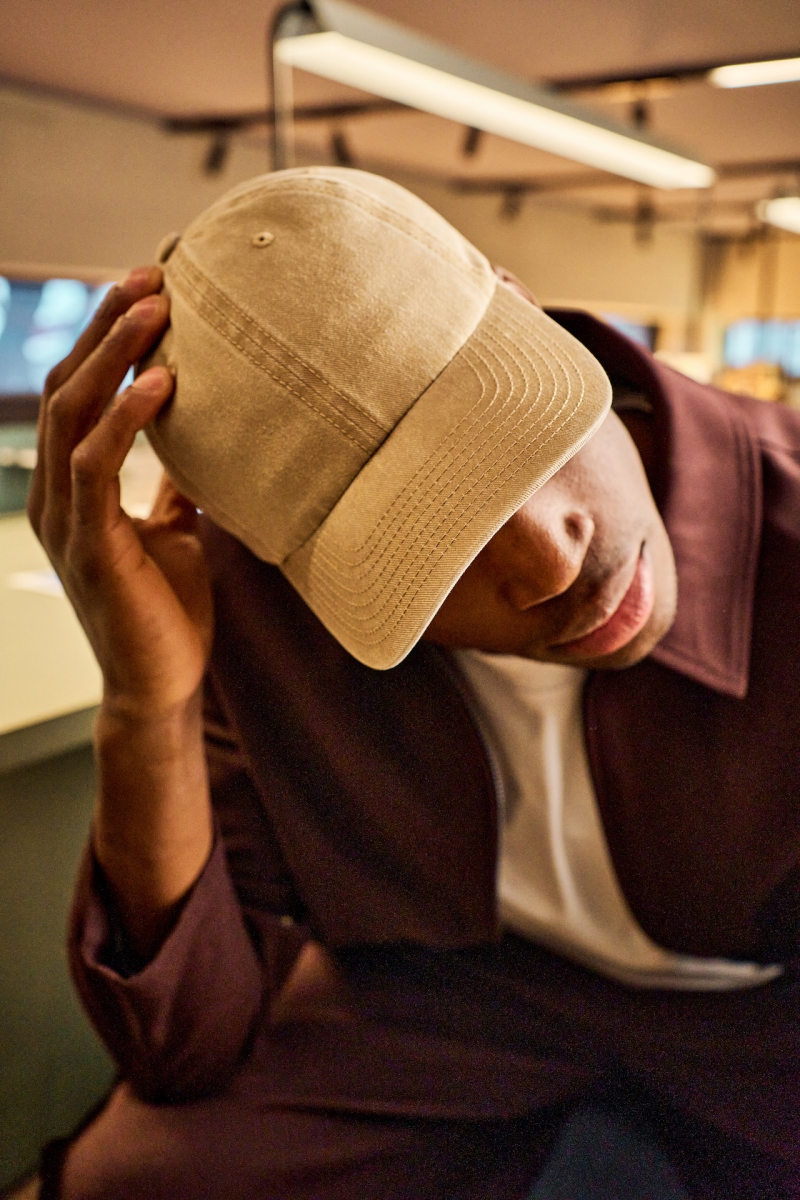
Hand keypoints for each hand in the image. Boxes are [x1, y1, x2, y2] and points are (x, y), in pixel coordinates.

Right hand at [28, 266, 212, 720]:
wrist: (162, 684)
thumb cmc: (167, 608)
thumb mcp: (174, 530)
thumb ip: (173, 485)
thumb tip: (202, 446)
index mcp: (71, 488)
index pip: (77, 393)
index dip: (105, 337)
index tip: (150, 288)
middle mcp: (55, 496)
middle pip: (67, 387)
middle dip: (106, 326)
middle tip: (152, 275)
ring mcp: (65, 521)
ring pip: (73, 414)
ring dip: (112, 355)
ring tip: (157, 307)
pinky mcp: (90, 548)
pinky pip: (97, 467)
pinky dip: (125, 419)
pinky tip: (164, 384)